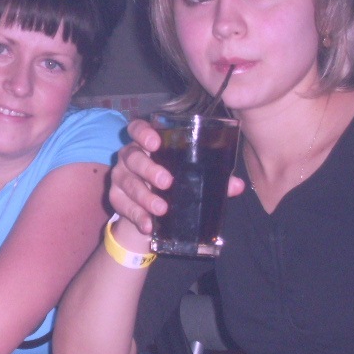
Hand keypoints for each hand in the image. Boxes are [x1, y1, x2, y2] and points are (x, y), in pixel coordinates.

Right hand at [109, 118, 244, 235]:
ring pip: (127, 182)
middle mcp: (130, 156)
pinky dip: (136, 216)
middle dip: (149, 169)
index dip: (143, 133)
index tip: (154, 143)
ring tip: (162, 209)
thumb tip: (237, 185)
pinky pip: (121, 205)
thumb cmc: (175, 187)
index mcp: (148, 144)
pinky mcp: (115, 197)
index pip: (137, 128)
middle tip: (167, 182)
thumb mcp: (193, 180)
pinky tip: (148, 225)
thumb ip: (213, 179)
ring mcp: (120, 176)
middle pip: (132, 156)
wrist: (153, 217)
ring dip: (144, 196)